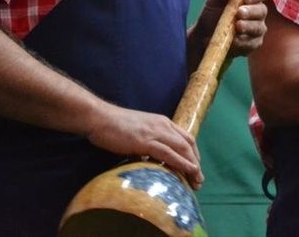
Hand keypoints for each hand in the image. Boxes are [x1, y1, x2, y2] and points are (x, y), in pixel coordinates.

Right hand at [85, 104, 202, 188]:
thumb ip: (148, 143)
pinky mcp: (146, 141)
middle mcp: (163, 125)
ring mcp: (155, 132)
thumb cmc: (114, 126)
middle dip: (196, 163)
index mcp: (162, 122)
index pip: (185, 137)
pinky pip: (168, 154)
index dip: (193, 154)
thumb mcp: (138, 132)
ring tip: (197, 181)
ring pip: (182, 149)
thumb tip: (151, 160)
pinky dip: (181, 163)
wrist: (99, 117)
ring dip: (192, 166)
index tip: (195, 168)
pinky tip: (188, 171)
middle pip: (188, 144)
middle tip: (198, 180)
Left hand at [196, 0, 268, 57]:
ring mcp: (257, 29)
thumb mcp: (213, 1)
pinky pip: (252, 43)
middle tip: (239, 13)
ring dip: (248, 26)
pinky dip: (244, 41)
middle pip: (262, 10)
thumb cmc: (211, 15)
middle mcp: (257, 13)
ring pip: (259, 27)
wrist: (204, 36)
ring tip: (237, 26)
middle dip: (251, 11)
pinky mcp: (253, 44)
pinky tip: (235, 40)